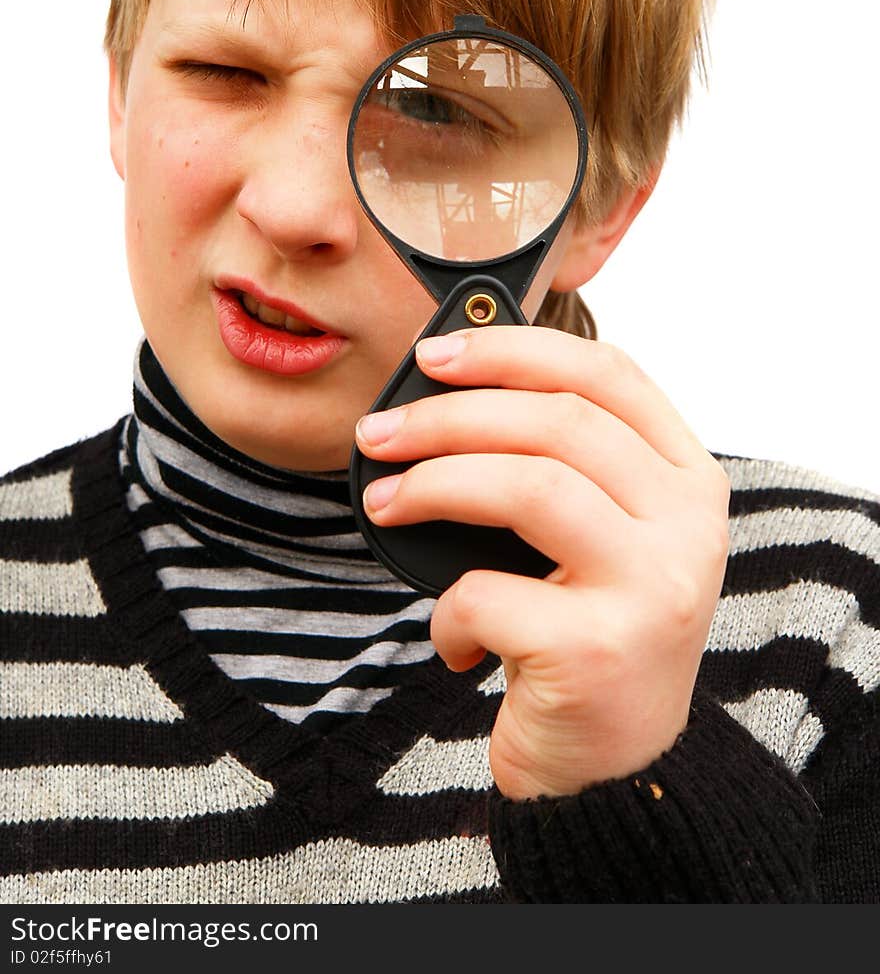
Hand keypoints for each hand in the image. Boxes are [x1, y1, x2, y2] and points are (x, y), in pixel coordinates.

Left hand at [354, 325, 730, 800]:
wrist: (614, 765)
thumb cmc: (589, 628)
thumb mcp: (600, 533)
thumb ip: (561, 461)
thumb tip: (449, 381)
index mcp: (688, 479)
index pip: (608, 373)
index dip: (514, 349)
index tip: (435, 354)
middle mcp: (688, 526)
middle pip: (557, 422)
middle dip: (449, 416)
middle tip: (378, 432)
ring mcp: (653, 588)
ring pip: (529, 486)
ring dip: (434, 484)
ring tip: (384, 502)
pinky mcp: (600, 651)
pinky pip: (488, 592)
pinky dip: (447, 609)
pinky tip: (455, 636)